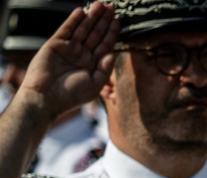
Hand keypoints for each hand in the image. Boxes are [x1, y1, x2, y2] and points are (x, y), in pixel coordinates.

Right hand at [18, 3, 118, 124]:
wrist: (46, 98)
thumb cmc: (71, 96)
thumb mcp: (94, 84)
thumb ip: (105, 69)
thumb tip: (113, 54)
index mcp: (92, 65)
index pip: (104, 45)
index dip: (111, 33)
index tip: (118, 20)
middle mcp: (81, 55)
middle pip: (95, 34)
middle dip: (103, 21)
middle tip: (111, 7)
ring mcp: (68, 49)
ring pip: (82, 29)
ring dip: (91, 17)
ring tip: (100, 4)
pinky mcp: (55, 44)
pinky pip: (66, 30)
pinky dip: (73, 20)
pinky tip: (82, 11)